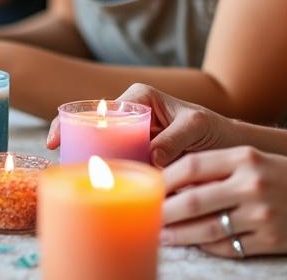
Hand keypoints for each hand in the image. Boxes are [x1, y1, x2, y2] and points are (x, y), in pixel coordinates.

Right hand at [45, 84, 235, 165]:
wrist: (230, 149)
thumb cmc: (214, 130)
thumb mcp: (196, 127)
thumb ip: (175, 138)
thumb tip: (152, 156)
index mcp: (139, 98)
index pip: (99, 107)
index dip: (72, 121)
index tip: (56, 140)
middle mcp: (131, 115)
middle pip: (94, 128)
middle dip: (73, 143)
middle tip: (60, 162)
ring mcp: (133, 139)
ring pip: (103, 149)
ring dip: (88, 162)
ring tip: (75, 179)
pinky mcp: (139, 159)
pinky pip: (118, 165)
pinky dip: (108, 175)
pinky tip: (99, 188)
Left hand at [159, 146, 286, 257]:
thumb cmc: (284, 176)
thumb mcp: (254, 160)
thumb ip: (218, 166)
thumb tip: (171, 179)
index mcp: (245, 158)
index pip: (191, 166)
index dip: (164, 178)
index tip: (148, 186)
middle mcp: (252, 185)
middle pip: (193, 201)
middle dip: (164, 211)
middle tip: (146, 214)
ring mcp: (262, 215)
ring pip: (206, 229)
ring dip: (179, 234)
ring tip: (161, 234)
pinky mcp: (270, 240)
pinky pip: (228, 247)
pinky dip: (206, 246)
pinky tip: (194, 243)